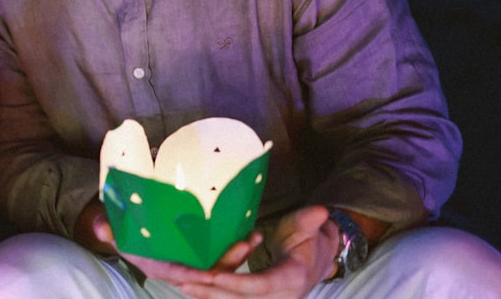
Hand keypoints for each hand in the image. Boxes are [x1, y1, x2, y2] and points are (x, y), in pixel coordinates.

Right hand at [92, 211, 258, 288]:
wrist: (127, 227)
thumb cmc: (120, 227)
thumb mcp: (110, 228)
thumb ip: (107, 229)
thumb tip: (102, 229)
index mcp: (158, 266)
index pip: (180, 275)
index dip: (196, 275)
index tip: (213, 273)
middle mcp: (179, 268)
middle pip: (207, 271)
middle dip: (228, 261)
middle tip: (245, 244)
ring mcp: (192, 262)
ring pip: (219, 263)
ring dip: (239, 252)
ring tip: (254, 236)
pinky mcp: (201, 252)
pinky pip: (222, 253)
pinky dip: (236, 245)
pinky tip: (251, 231)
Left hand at [178, 206, 336, 297]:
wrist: (318, 262)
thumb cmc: (310, 240)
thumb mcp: (308, 229)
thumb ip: (309, 221)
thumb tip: (321, 210)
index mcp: (289, 281)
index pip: (257, 286)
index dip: (233, 282)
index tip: (210, 277)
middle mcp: (278, 298)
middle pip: (238, 298)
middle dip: (209, 290)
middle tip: (181, 280)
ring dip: (205, 295)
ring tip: (179, 283)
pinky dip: (211, 295)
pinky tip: (188, 287)